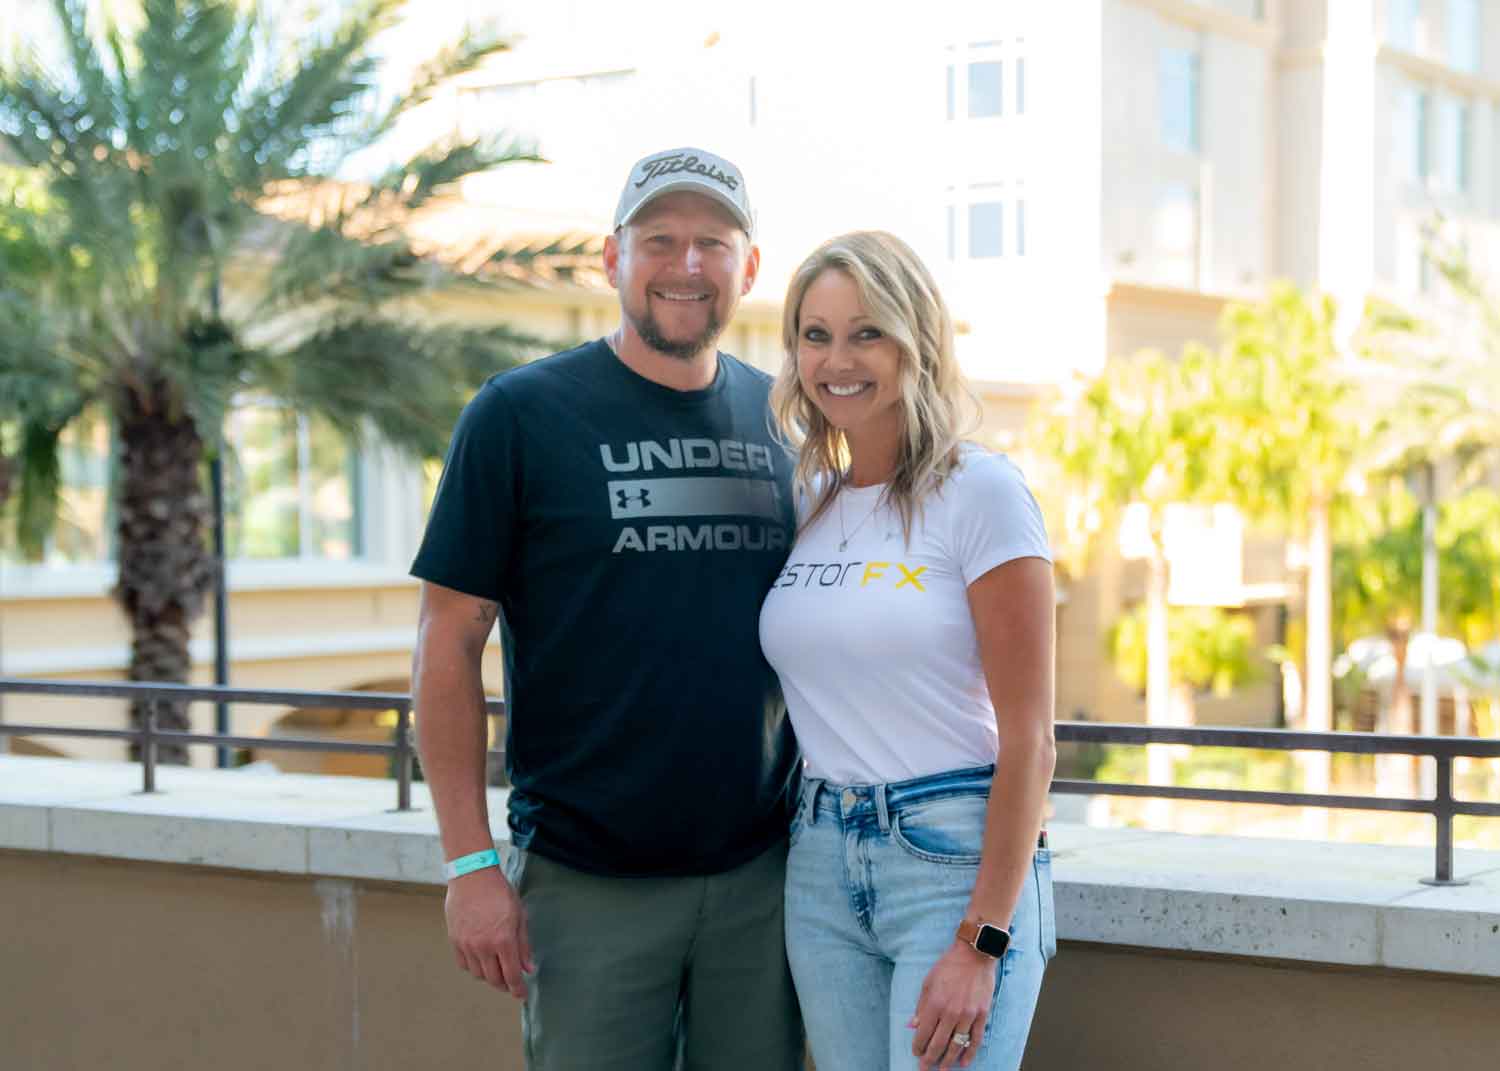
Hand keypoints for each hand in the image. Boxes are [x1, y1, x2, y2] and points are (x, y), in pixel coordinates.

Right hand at [445, 866, 534, 998]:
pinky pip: (464, 965)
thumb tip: (528, 968)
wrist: (472, 876)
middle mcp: (484, 946)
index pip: (511, 975)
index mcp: (504, 940)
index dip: (517, 989)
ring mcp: (467, 945)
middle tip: (511, 983)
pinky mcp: (455, 940)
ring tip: (496, 969)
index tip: (521, 995)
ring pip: (478, 975)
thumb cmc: (499, 892)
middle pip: (494, 980)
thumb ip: (523, 944)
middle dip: (505, 985)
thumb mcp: (519, 916)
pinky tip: (481, 961)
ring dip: (489, 976)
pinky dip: (474, 967)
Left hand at [908, 940, 998, 1069]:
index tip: (916, 1053)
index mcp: (935, 1003)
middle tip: (925, 1068)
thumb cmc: (948, 966)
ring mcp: (968, 1015)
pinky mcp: (982, 1014)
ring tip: (943, 1070)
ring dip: (948, 1060)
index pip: (924, 1033)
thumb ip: (921, 1006)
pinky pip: (976, 1039)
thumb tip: (913, 1025)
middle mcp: (951, 1012)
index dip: (918, 1046)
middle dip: (930, 1059)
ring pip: (957, 1045)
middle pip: (939, 1043)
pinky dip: (970, 1053)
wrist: (974, 955)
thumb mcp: (928, 982)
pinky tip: (964, 1062)